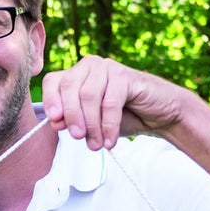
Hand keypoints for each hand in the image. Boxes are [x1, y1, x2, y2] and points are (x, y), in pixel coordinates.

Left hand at [41, 55, 184, 150]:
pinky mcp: (126, 76)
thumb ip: (72, 121)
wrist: (159, 115)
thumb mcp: (91, 123)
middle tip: (78, 138)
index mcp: (76, 74)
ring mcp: (108, 68)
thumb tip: (55, 122)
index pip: (53, 81)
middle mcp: (89, 66)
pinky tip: (110, 141)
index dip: (50, 100)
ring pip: (88, 96)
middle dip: (71, 116)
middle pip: (69, 87)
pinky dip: (108, 125)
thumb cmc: (122, 117)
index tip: (54, 122)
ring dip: (91, 125)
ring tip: (96, 144)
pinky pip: (110, 103)